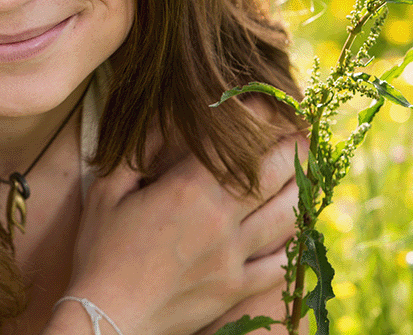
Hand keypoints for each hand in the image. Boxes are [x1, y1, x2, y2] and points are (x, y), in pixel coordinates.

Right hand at [61, 136, 301, 334]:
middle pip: (273, 174)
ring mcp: (233, 256)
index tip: (261, 100)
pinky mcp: (237, 288)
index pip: (233, 142)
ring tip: (312, 170)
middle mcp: (220, 219)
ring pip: (286, 215)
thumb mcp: (108, 191)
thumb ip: (137, 151)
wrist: (108, 318)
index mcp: (188, 190)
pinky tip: (300, 226)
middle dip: (292, 148)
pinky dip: (295, 241)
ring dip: (303, 188)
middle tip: (304, 130)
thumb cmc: (100, 251)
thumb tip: (162, 119)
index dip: (253, 116)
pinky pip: (280, 262)